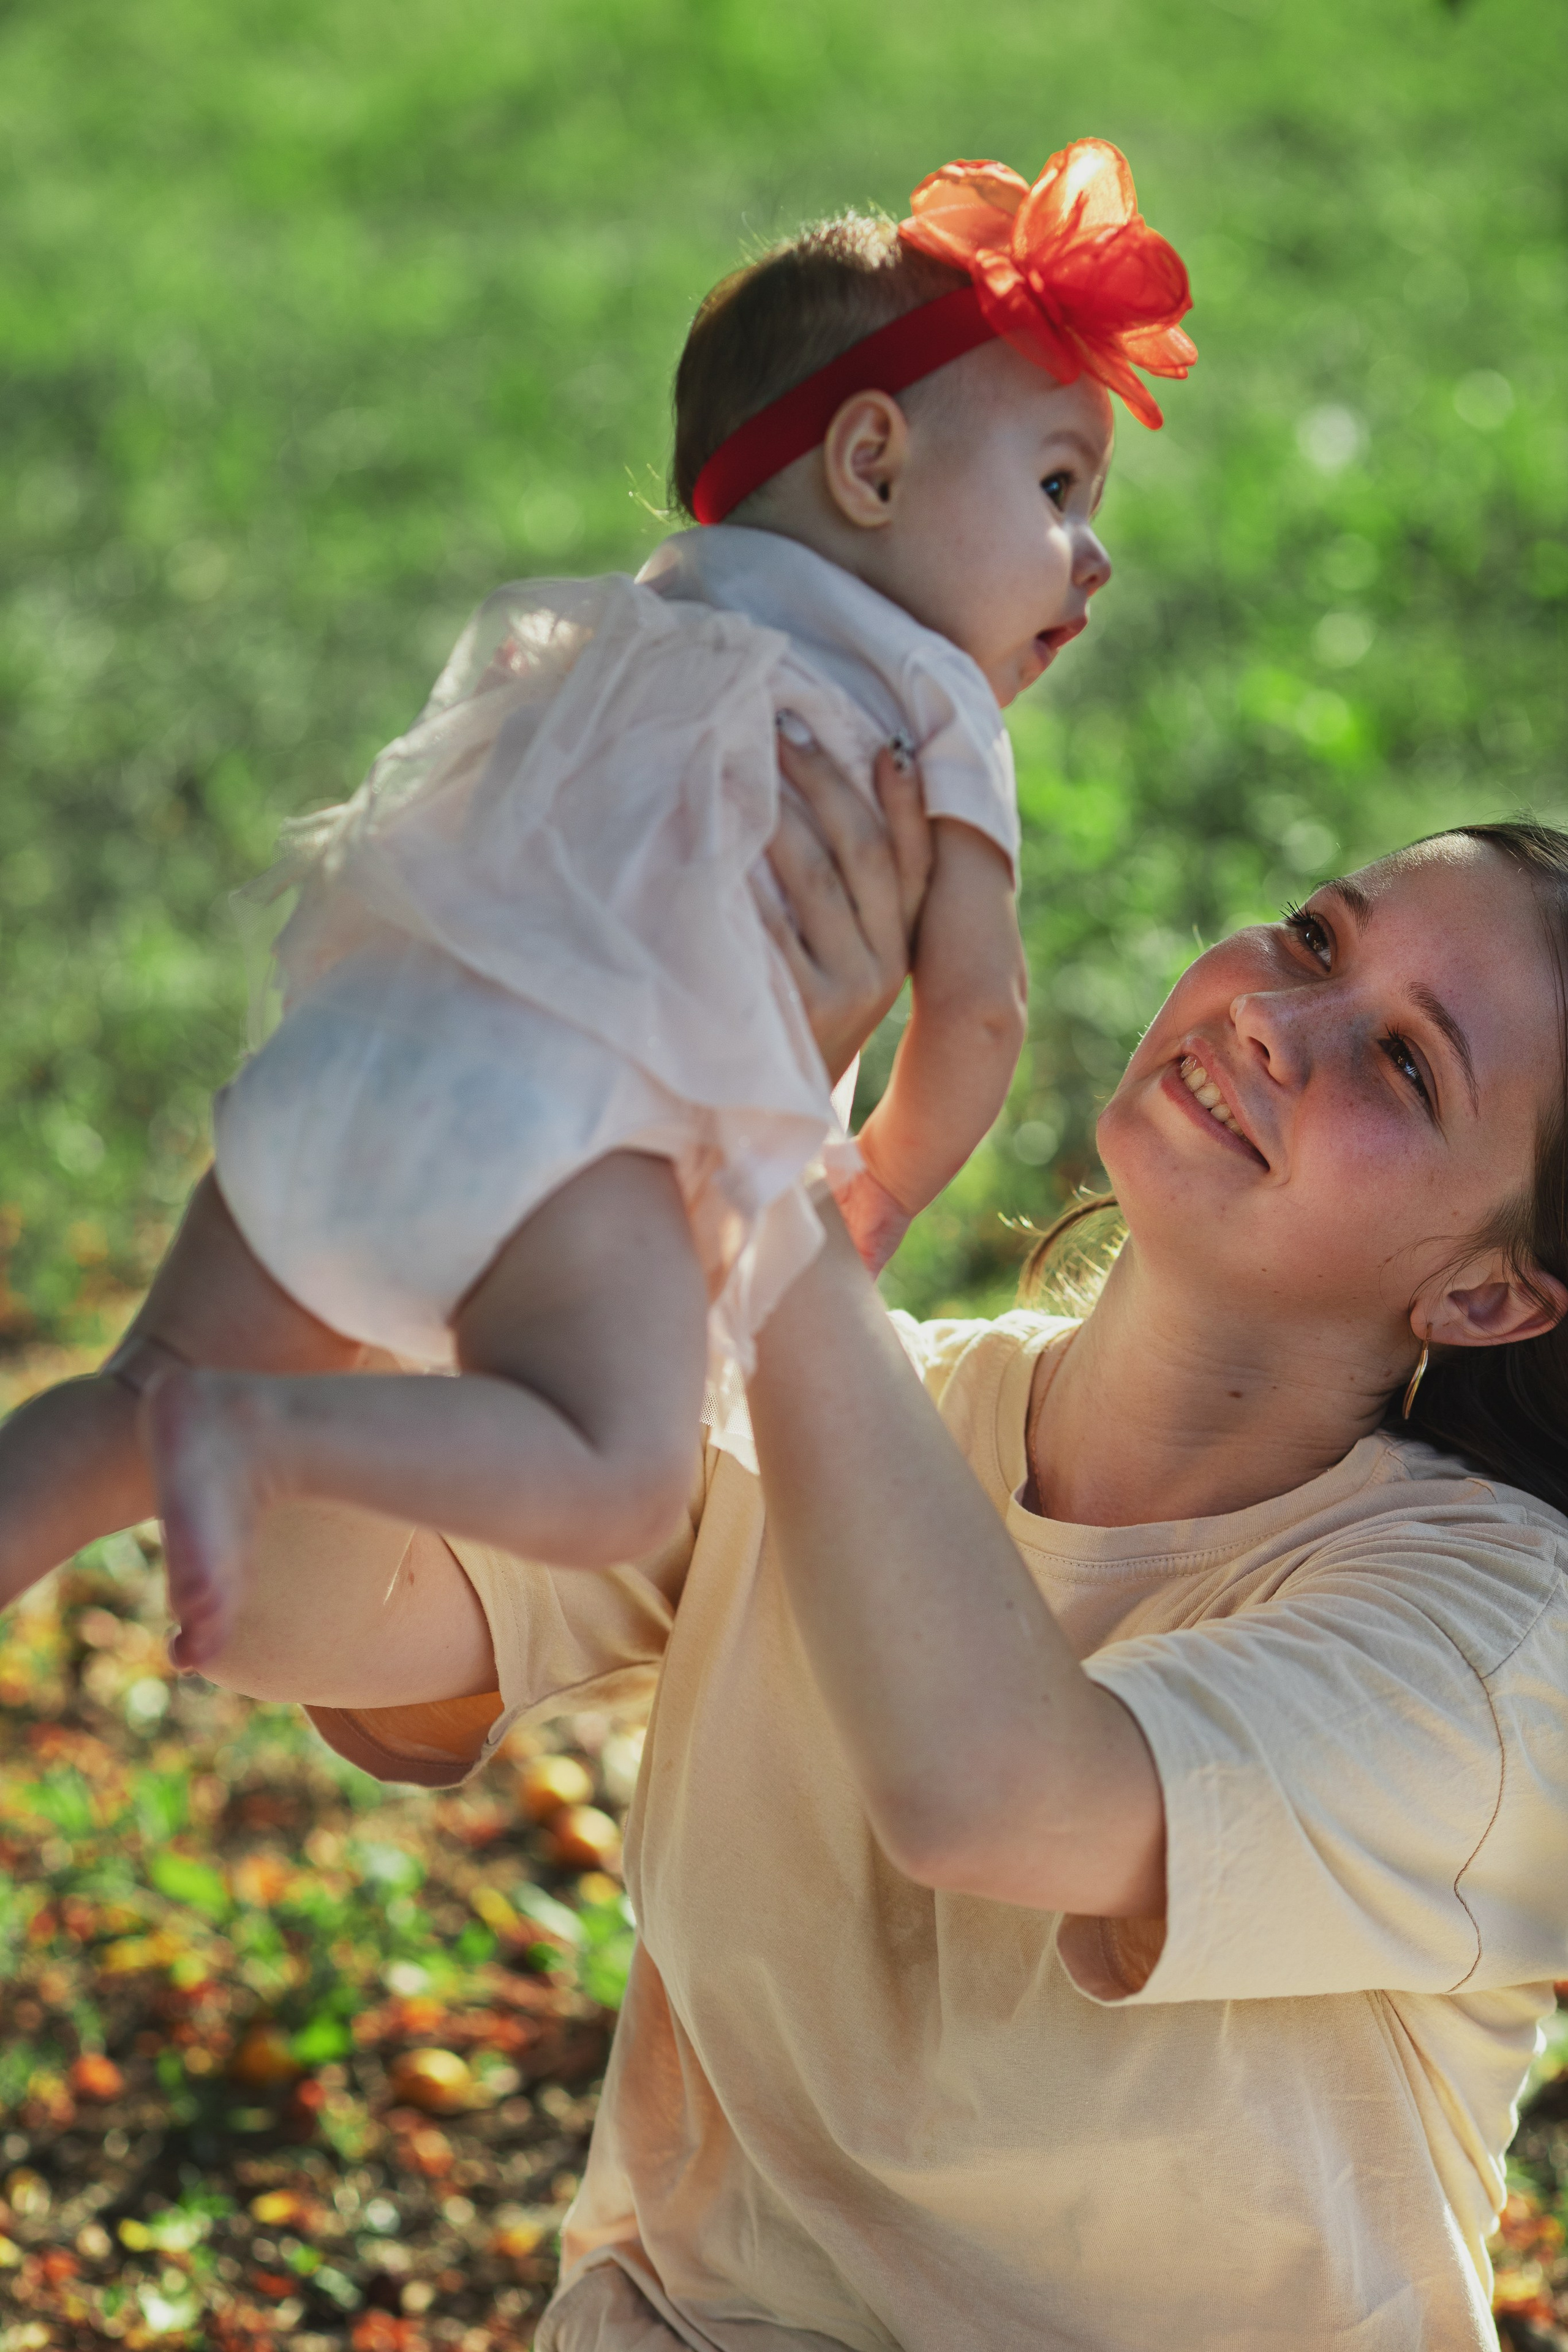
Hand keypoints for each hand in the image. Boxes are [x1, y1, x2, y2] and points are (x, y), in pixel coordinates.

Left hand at [760, 724, 931, 1085]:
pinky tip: (722, 826)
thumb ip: (839, 903)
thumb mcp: (830, 965)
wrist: (757, 1120)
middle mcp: (882, 969)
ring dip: (781, 806)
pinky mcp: (800, 1007)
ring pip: (820, 874)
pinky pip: (775, 919)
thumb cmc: (784, 1022)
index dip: (905, 801)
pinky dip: (750, 867)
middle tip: (784, 725)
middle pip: (864, 850)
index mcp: (899, 951)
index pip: (915, 860)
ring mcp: (845, 990)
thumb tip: (831, 805)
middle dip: (825, 780)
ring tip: (742, 756)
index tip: (888, 743)